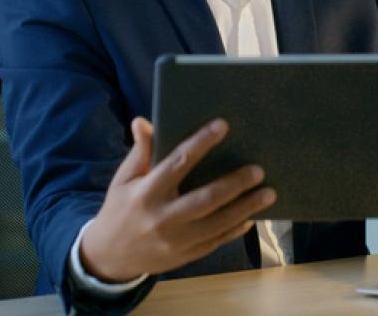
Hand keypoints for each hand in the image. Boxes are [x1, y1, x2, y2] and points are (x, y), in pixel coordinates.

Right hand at [78, 117, 275, 281]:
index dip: (201, 143)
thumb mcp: (123, 179)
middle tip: (259, 170)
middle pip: (205, 199)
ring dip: (245, 208)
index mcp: (146, 194)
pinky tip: (251, 217)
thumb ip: (140, 152)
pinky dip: (235, 230)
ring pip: (217, 223)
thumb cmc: (120, 209)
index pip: (177, 163)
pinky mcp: (185, 256)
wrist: (108, 257)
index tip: (223, 126)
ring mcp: (176, 241)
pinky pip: (216, 242)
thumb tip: (144, 121)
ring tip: (269, 193)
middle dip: (235, 184)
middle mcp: (162, 218)